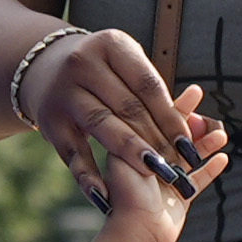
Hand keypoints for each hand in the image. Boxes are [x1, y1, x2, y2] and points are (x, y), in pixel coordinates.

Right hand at [19, 26, 203, 203]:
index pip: (147, 85)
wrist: (45, 68)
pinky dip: (88, 176)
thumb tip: (196, 127)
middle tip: (179, 165)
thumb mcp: (126, 65)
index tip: (189, 145)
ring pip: (102, 125)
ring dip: (131, 152)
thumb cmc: (104, 72)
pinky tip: (104, 196)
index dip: (171, 117)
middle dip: (156, 138)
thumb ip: (153, 93)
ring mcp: (64, 93)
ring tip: (155, 173)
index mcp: (111, 45)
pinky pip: (72, 152)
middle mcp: (83, 64)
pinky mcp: (50, 121)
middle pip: (127, 106)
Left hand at [91, 89, 228, 241]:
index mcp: (137, 149)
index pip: (159, 121)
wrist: (135, 233)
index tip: (195, 92)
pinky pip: (199, 180)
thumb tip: (155, 107)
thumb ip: (144, 130)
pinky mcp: (179, 200)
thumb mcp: (130, 153)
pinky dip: (211, 169)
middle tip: (210, 116)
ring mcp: (167, 181)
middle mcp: (151, 163)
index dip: (178, 107)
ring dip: (207, 144)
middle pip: (177, 137)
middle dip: (195, 125)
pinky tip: (224, 158)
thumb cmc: (127, 195)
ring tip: (222, 134)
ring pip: (191, 157)